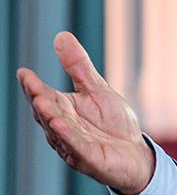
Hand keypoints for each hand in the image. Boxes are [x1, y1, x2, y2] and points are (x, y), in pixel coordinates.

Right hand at [15, 31, 153, 194]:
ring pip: (58, 130)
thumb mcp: (97, 89)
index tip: (24, 72)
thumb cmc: (113, 123)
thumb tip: (61, 36)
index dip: (33, 86)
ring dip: (49, 117)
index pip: (44, 96)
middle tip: (31, 84)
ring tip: (41, 102)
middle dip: (39, 99)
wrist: (135, 154)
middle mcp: (63, 128)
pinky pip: (77, 147)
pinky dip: (68, 136)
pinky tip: (60, 125)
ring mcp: (74, 145)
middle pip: (48, 112)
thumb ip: (78, 67)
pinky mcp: (90, 159)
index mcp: (64, 110)